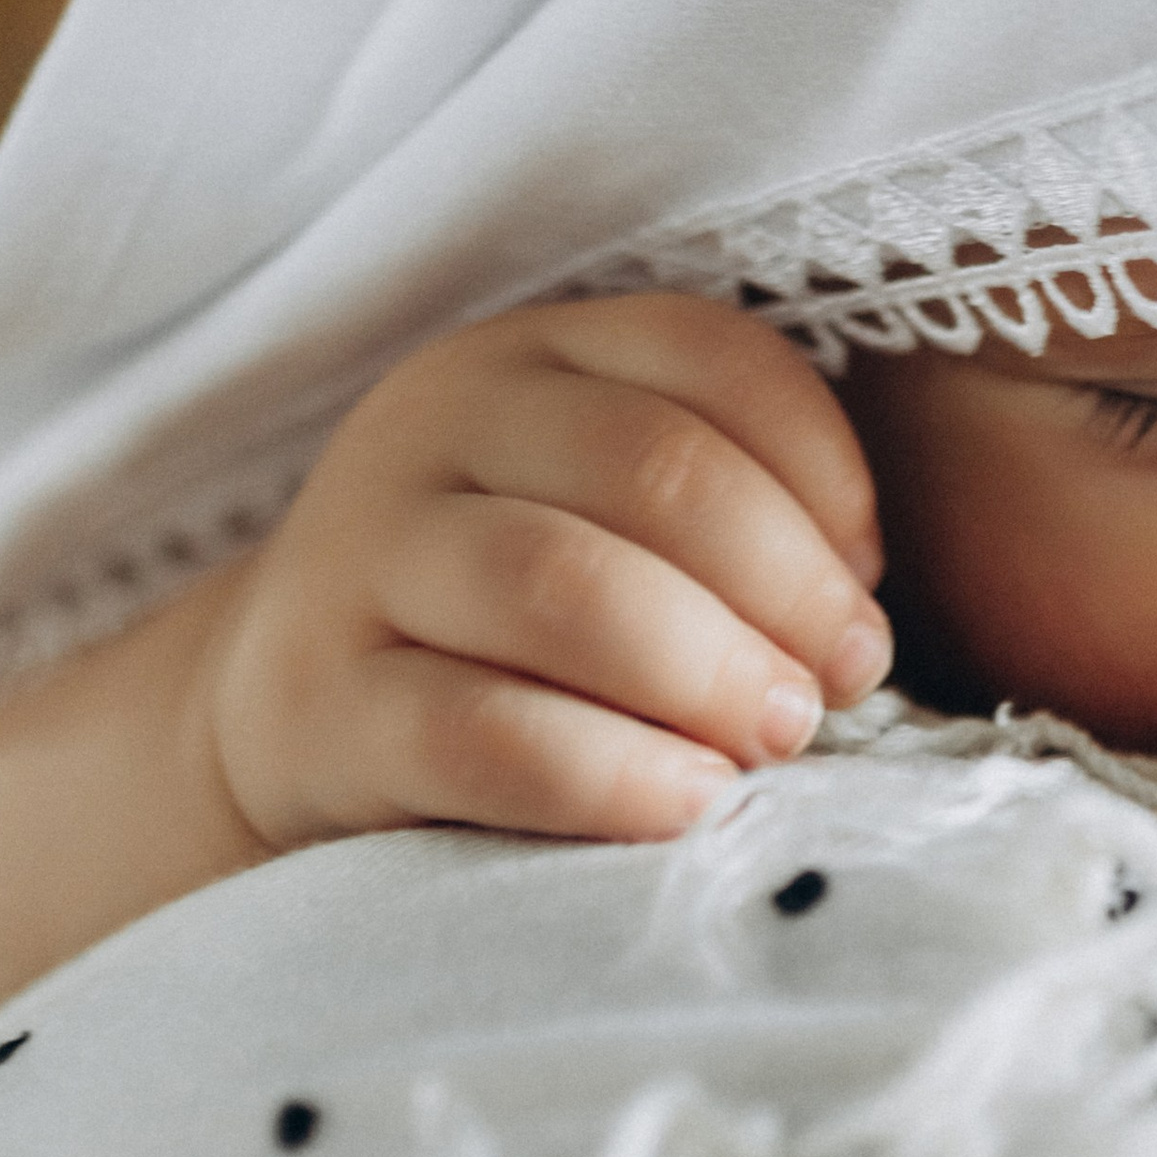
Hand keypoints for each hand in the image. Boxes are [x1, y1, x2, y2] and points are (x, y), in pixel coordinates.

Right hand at [200, 295, 891, 850]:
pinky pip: (481, 732)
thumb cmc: (513, 620)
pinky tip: (690, 802)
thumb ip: (722, 514)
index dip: (821, 467)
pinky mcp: (317, 705)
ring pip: (559, 583)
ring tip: (777, 738)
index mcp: (529, 354)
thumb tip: (856, 612)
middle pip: (648, 466)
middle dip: (779, 582)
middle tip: (839, 680)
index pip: (707, 355)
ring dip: (704, 668)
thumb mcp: (604, 515)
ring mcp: (359, 557)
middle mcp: (432, 425)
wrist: (290, 712)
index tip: (866, 576)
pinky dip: (612, 772)